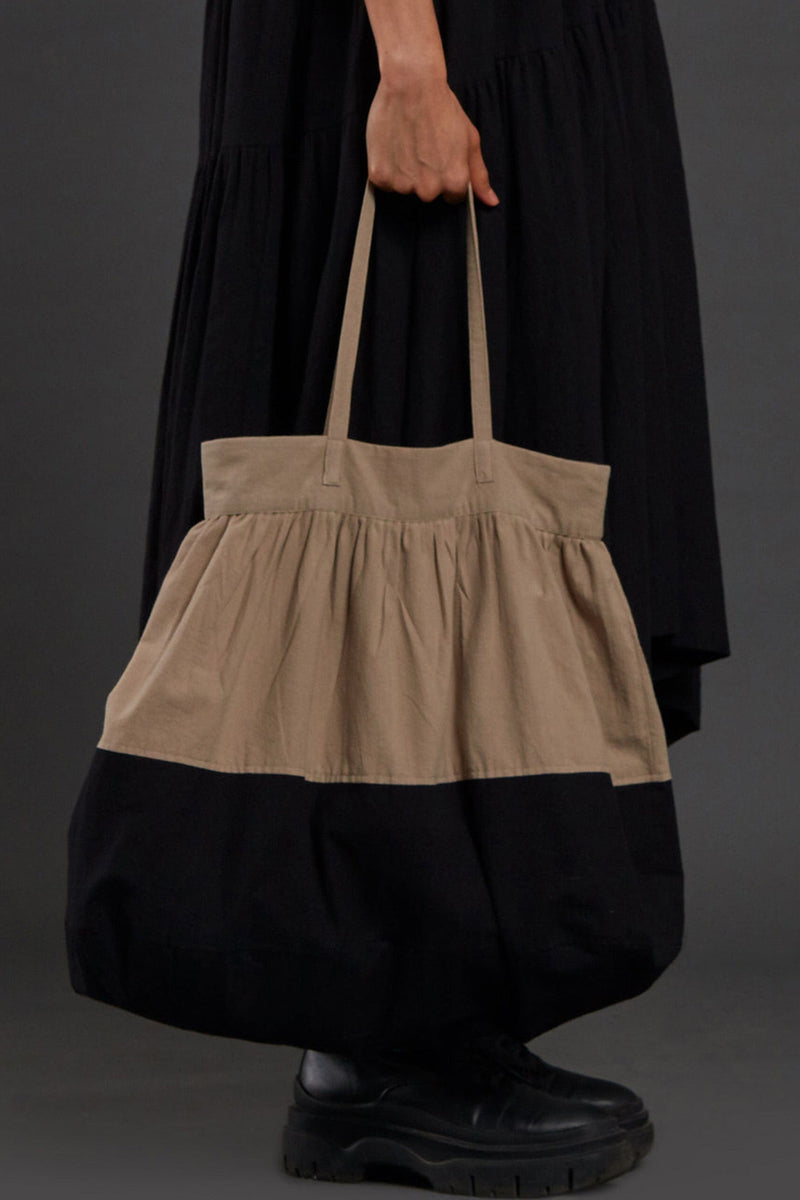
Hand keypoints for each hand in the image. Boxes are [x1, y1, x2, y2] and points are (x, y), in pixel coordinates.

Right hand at [366, 71, 498, 205]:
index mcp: (454, 182)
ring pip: (406, 188)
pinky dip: (386, 168)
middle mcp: (429, 189)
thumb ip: (479, 175)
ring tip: (407, 143)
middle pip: (428, 194)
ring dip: (405, 172)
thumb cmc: (442, 108)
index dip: (448, 175)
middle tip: (423, 147)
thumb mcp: (469, 139)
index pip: (452, 196)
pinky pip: (385, 183)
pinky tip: (393, 146)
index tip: (441, 157)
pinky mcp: (380, 176)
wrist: (410, 84)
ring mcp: (403, 184)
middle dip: (427, 176)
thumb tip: (491, 202)